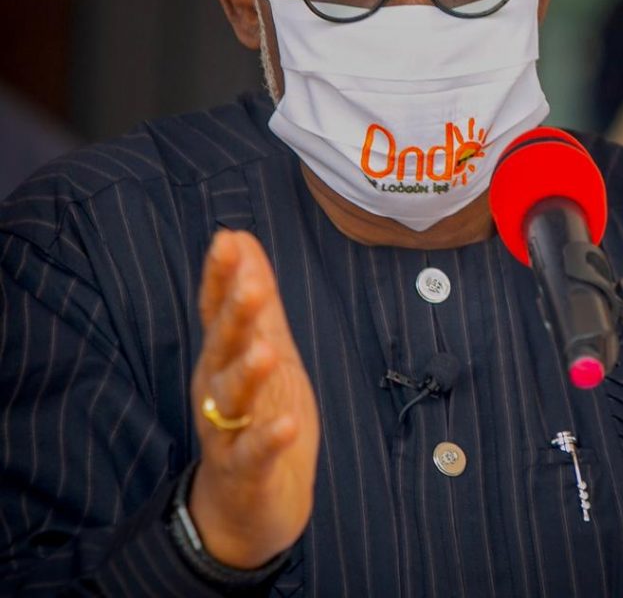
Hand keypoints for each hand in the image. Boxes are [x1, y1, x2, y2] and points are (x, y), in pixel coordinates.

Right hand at [188, 229, 319, 567]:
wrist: (247, 506)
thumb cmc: (257, 414)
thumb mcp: (263, 347)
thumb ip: (255, 297)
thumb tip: (239, 236)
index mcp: (223, 357)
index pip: (215, 311)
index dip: (219, 277)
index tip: (225, 242)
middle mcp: (218, 389)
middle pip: (222, 348)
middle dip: (235, 317)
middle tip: (251, 287)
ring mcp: (228, 431)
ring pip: (233, 398)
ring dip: (248, 374)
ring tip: (266, 351)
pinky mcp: (245, 471)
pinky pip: (255, 453)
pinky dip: (270, 439)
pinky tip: (287, 424)